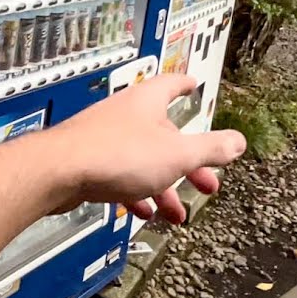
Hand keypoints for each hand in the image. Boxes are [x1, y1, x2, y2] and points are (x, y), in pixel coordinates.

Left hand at [47, 74, 245, 223]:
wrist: (58, 172)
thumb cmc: (116, 155)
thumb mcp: (177, 155)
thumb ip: (210, 149)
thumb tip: (238, 141)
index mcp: (147, 102)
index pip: (171, 84)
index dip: (185, 85)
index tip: (194, 85)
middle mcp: (125, 114)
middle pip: (164, 134)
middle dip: (188, 162)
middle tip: (207, 184)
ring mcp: (104, 137)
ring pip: (143, 161)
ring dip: (164, 187)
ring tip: (177, 214)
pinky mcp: (88, 161)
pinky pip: (119, 176)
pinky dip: (135, 193)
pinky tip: (143, 213)